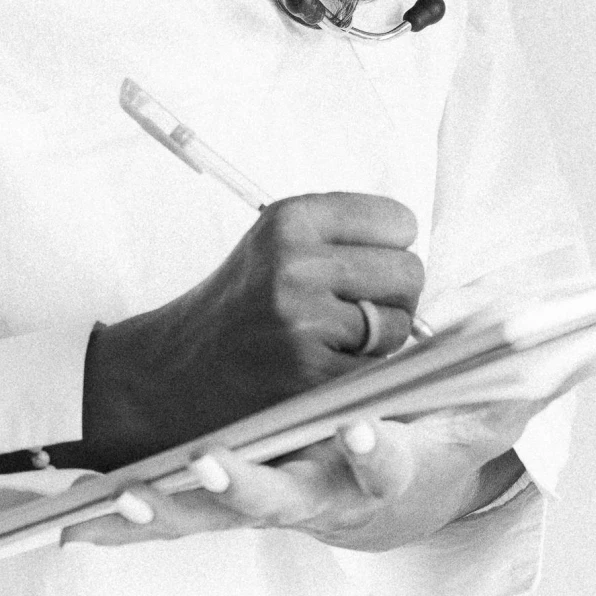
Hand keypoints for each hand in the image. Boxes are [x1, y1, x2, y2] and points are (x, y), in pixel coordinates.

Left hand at [64, 347, 595, 553]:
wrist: (378, 494)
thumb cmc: (434, 436)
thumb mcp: (490, 411)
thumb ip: (537, 378)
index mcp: (386, 465)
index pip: (386, 457)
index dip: (376, 447)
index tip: (361, 429)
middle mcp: (325, 489)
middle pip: (287, 497)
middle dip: (250, 485)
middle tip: (216, 460)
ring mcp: (268, 497)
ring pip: (217, 513)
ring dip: (175, 506)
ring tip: (133, 493)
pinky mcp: (226, 498)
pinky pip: (173, 515)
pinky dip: (129, 526)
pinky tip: (83, 522)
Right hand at [72, 193, 424, 467]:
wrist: (172, 375)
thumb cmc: (241, 308)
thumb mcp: (279, 245)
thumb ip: (345, 237)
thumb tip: (422, 252)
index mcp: (291, 217)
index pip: (399, 221)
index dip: (389, 251)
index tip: (360, 270)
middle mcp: (296, 261)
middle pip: (409, 272)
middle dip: (394, 298)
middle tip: (350, 314)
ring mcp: (303, 319)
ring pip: (401, 324)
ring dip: (381, 342)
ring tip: (331, 343)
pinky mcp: (309, 374)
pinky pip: (379, 370)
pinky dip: (364, 377)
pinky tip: (323, 373)